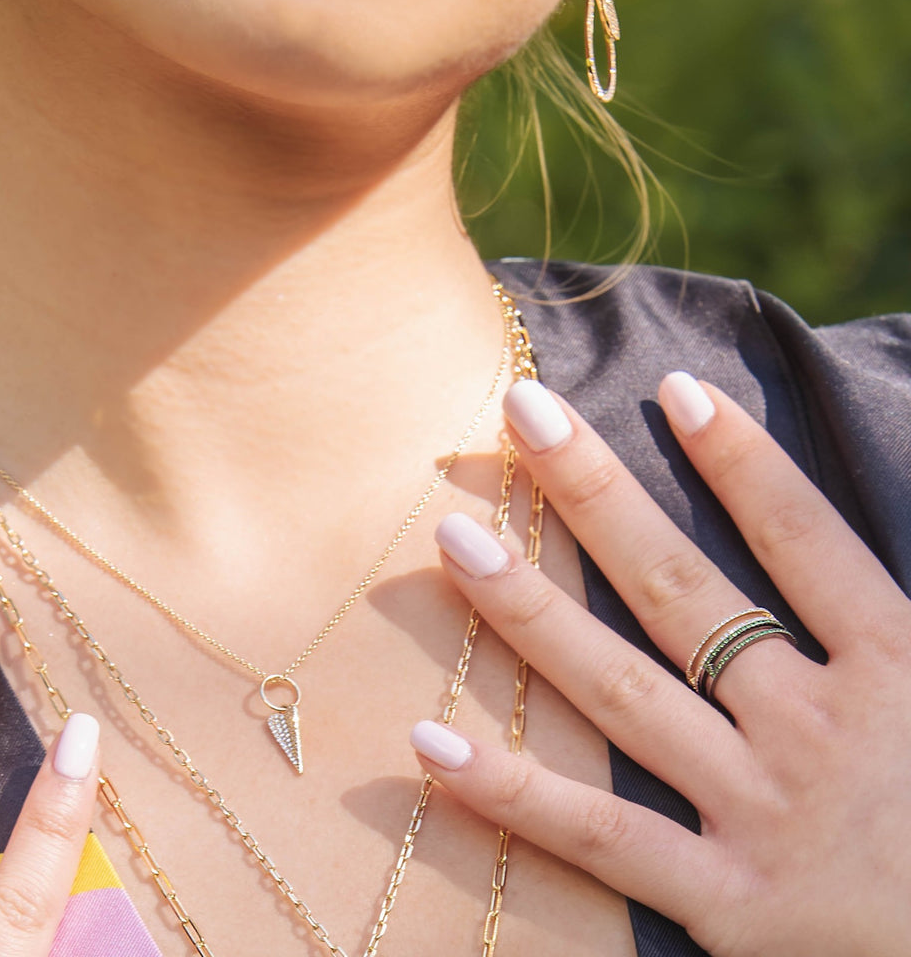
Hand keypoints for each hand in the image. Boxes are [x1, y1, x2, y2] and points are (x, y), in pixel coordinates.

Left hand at [412, 373, 910, 956]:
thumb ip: (898, 613)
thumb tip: (848, 553)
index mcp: (900, 670)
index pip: (803, 538)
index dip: (740, 460)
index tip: (670, 386)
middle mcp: (817, 728)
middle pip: (681, 588)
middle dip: (596, 493)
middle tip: (522, 411)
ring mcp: (762, 813)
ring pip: (620, 691)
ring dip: (529, 611)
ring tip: (452, 536)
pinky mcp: (728, 904)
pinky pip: (601, 837)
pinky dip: (512, 794)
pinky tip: (428, 743)